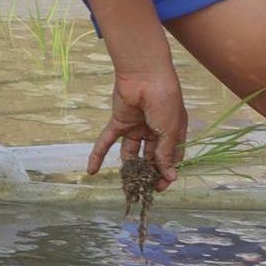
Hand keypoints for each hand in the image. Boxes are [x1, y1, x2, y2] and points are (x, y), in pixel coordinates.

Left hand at [85, 67, 188, 188]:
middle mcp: (155, 131)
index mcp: (173, 132)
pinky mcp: (118, 122)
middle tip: (145, 189)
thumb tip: (170, 177)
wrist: (145, 75)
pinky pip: (106, 141)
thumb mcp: (169, 131)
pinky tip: (92, 171)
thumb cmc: (165, 100)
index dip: (167, 172)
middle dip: (148, 173)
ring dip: (129, 168)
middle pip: (151, 157)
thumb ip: (166, 154)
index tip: (163, 187)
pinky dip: (98, 155)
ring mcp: (136, 127)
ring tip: (126, 185)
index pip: (171, 158)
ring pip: (130, 153)